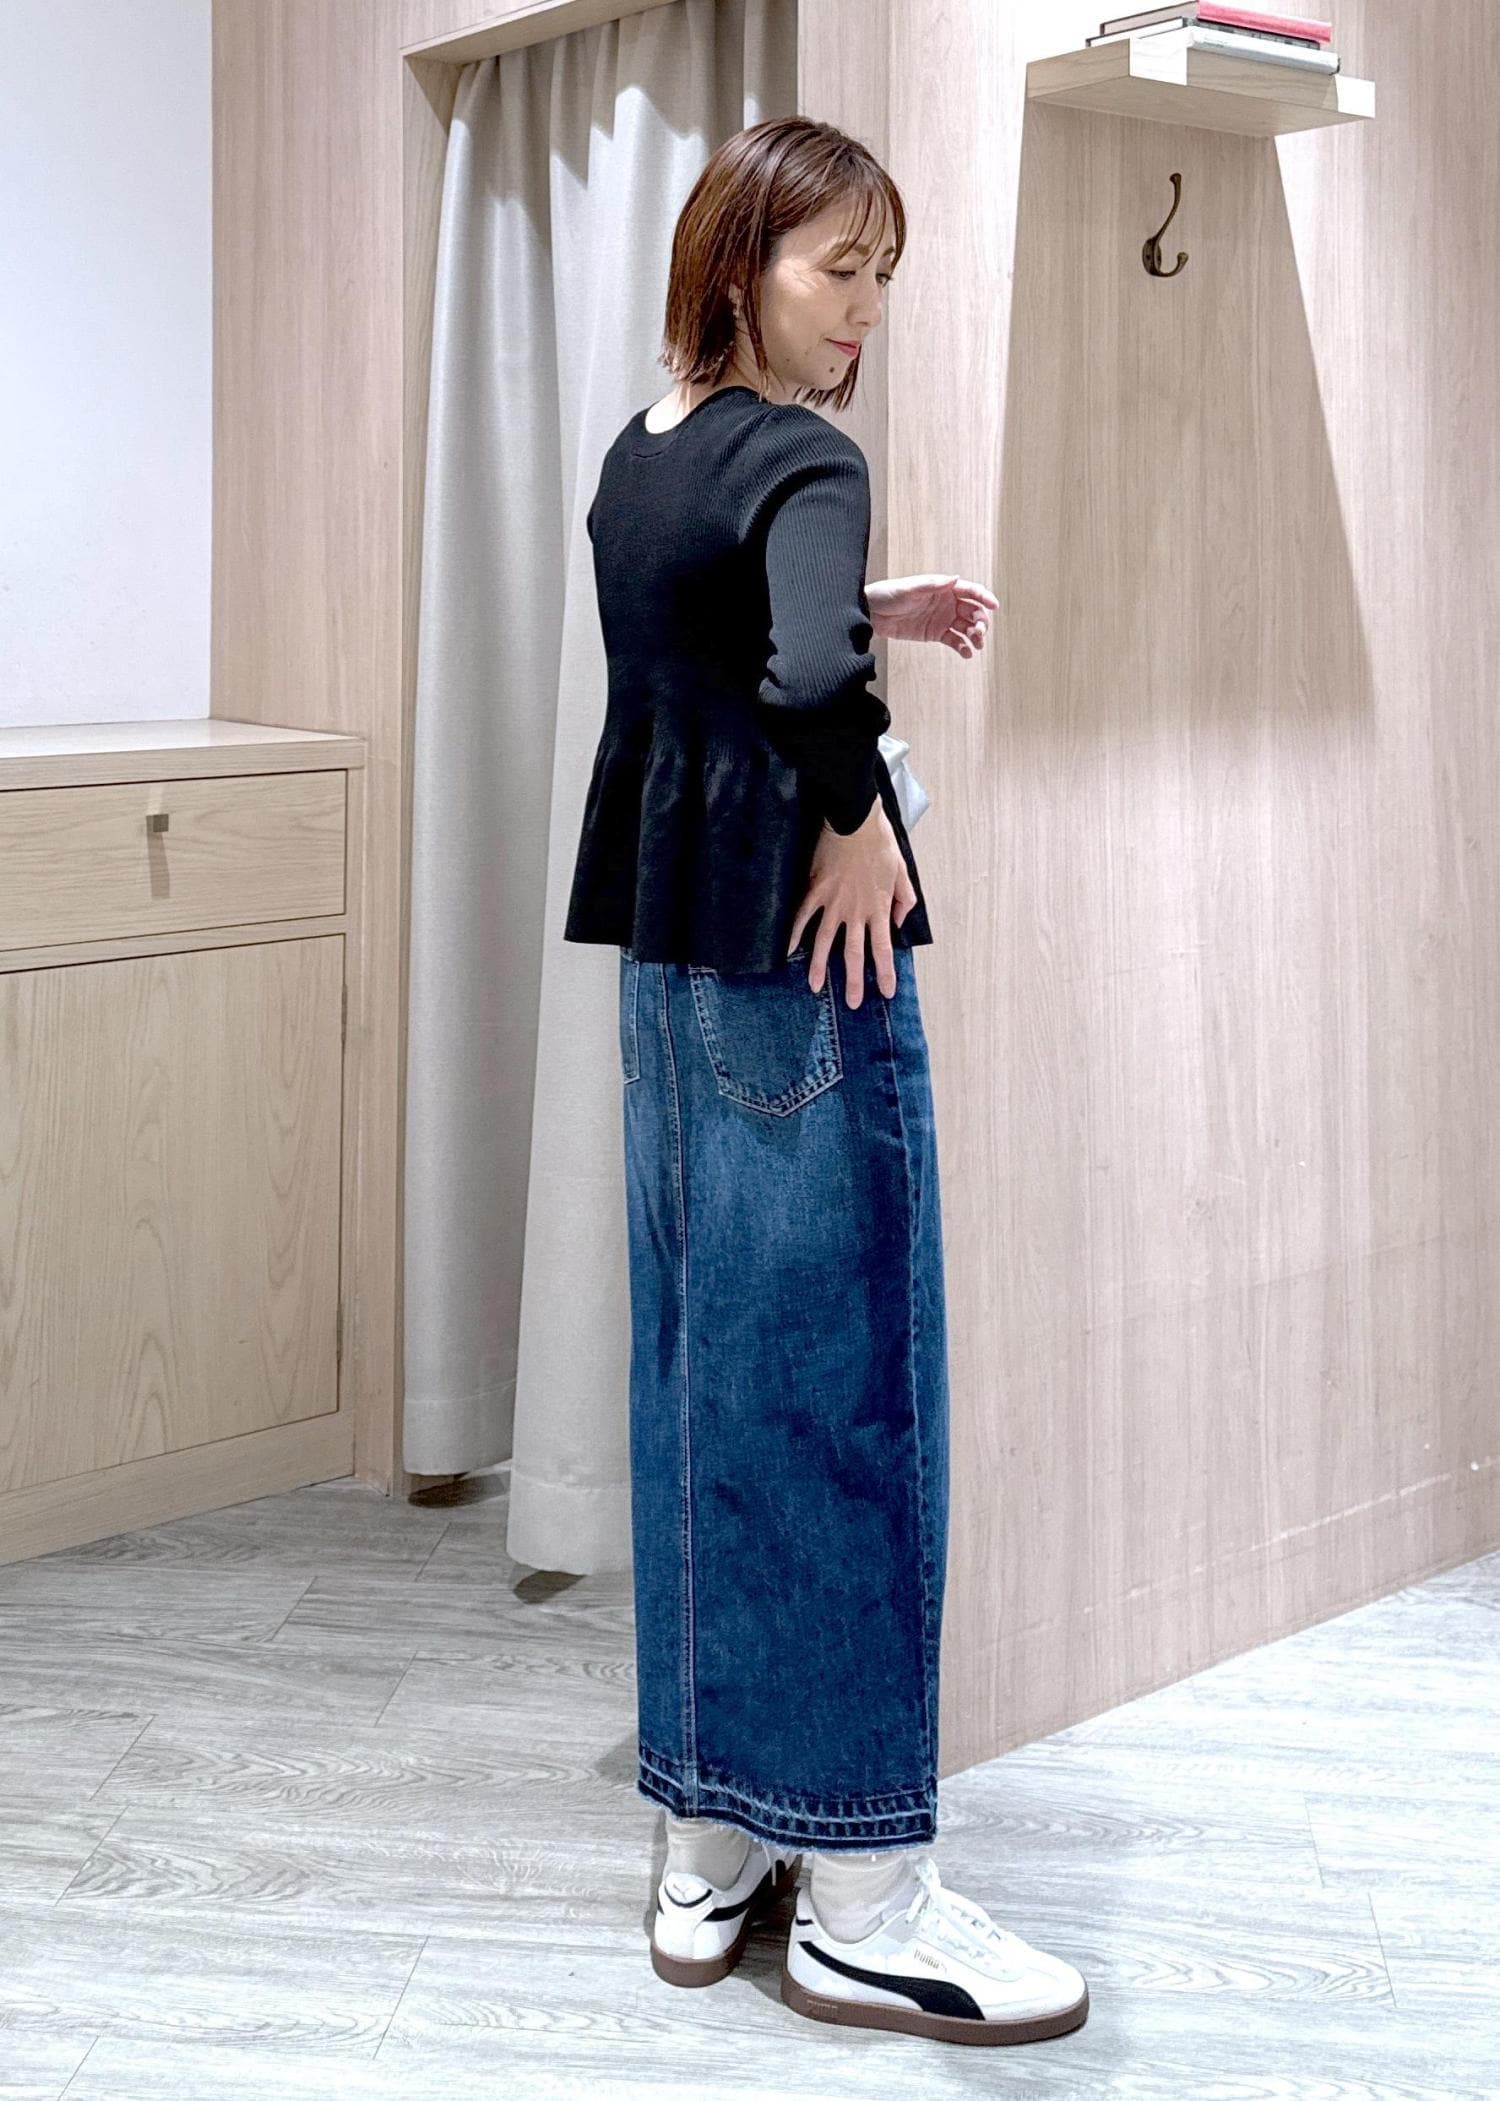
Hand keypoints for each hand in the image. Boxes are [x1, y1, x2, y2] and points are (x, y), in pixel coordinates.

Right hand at [786, 797, 916, 1008]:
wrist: (855, 820)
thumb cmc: (880, 843)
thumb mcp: (902, 872)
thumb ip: (904, 901)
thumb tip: (898, 923)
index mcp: (878, 908)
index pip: (883, 948)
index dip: (885, 972)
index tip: (885, 993)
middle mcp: (855, 911)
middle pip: (854, 953)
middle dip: (853, 980)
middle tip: (851, 1003)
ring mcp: (833, 902)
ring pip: (825, 941)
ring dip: (820, 966)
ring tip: (815, 987)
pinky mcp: (815, 890)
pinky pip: (802, 916)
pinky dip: (793, 933)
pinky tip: (787, 951)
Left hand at [866, 573, 996, 654]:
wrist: (872, 614)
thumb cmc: (889, 595)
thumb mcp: (910, 589)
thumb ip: (933, 585)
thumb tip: (955, 578)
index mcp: (944, 587)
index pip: (970, 591)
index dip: (984, 597)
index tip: (994, 606)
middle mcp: (947, 602)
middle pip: (973, 611)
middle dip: (981, 621)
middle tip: (979, 632)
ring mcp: (943, 619)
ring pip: (967, 627)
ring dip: (976, 636)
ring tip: (977, 645)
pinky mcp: (936, 634)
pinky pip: (955, 641)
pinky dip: (963, 647)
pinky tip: (967, 654)